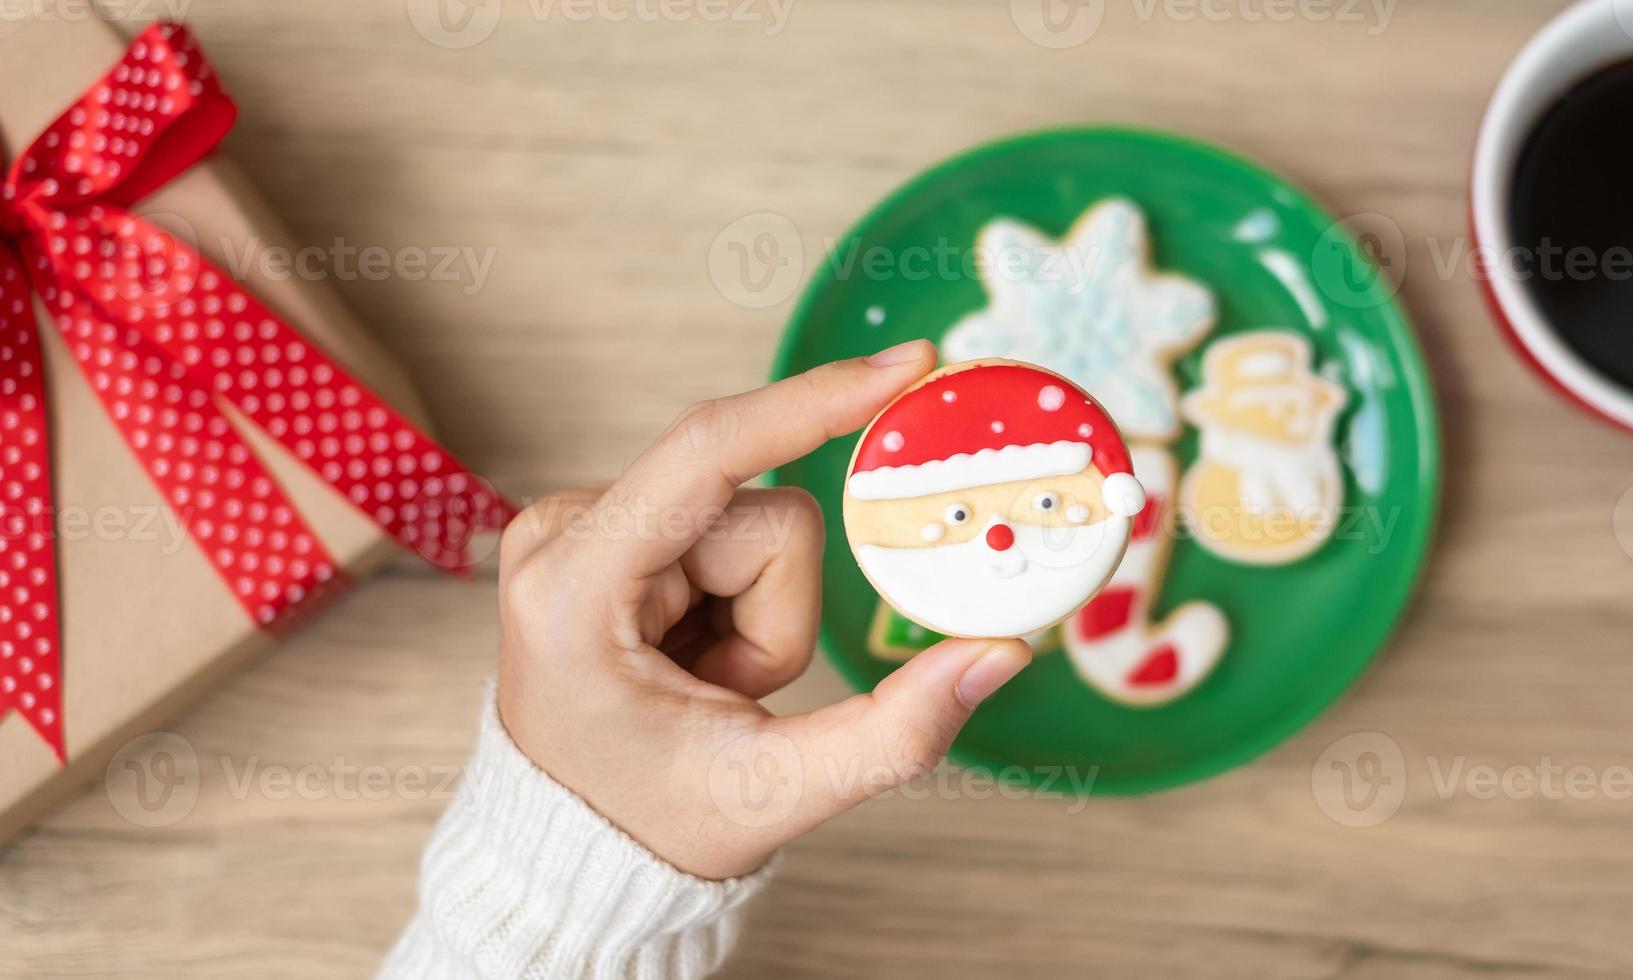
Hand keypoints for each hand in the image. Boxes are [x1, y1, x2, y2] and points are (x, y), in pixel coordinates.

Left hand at [494, 340, 1031, 879]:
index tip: (907, 365)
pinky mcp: (612, 527)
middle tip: (728, 694)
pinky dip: (742, 602)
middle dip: (778, 613)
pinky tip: (696, 659)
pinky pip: (732, 530)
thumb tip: (1001, 653)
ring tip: (708, 684)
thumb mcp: (776, 792)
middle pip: (763, 513)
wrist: (574, 847)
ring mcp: (583, 524)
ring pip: (758, 522)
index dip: (813, 402)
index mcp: (577, 587)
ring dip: (762, 614)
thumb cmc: (651, 823)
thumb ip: (896, 731)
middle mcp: (564, 533)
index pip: (709, 452)